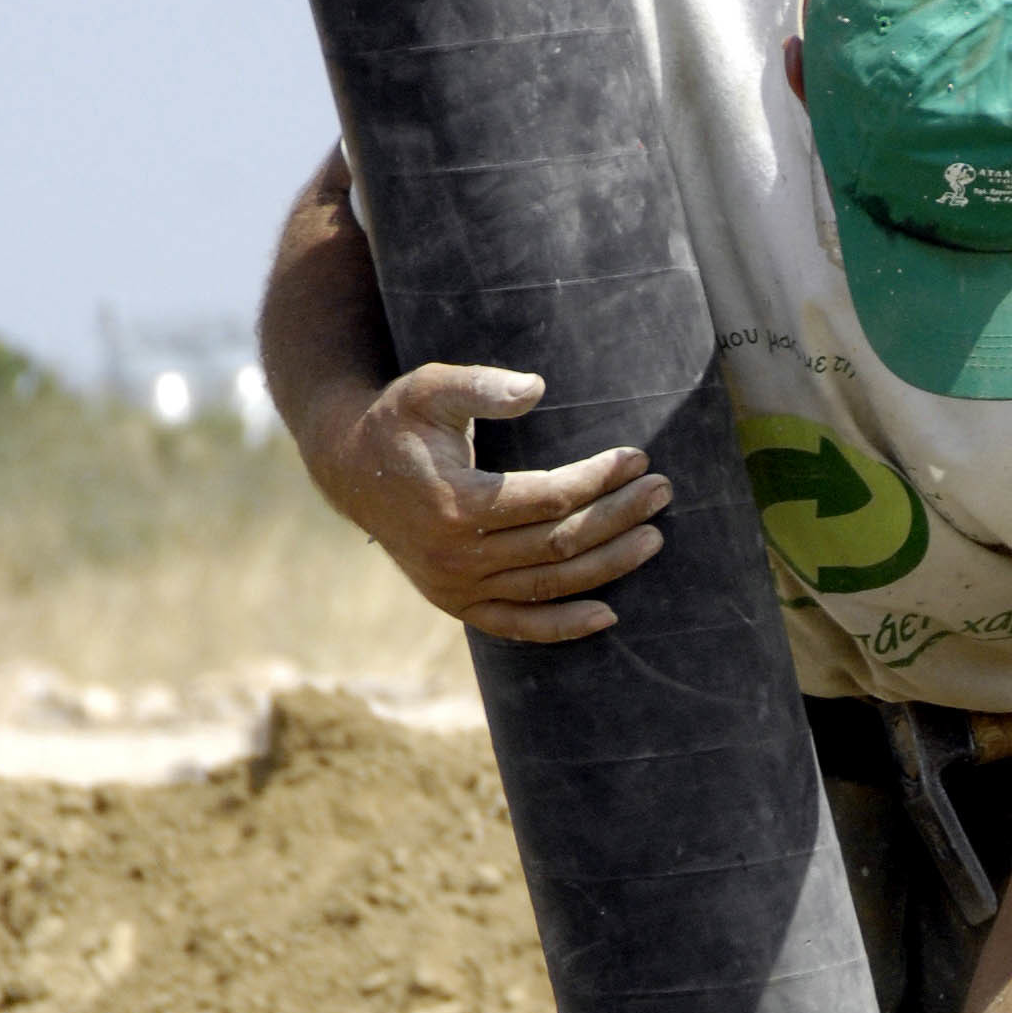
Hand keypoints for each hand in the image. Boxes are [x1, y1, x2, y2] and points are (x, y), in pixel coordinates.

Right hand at [307, 362, 670, 642]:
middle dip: (617, 517)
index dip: (598, 480)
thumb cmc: (399, 422)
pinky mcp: (457, 604)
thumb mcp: (429, 388)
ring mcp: (457, 587)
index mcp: (455, 503)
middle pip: (558, 543)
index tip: (637, 458)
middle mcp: (456, 555)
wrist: (350, 471)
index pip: (548, 497)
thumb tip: (535, 387)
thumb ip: (480, 386)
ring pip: (549, 584)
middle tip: (661, 492)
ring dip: (608, 565)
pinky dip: (562, 625)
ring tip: (653, 538)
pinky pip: (518, 625)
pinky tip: (607, 615)